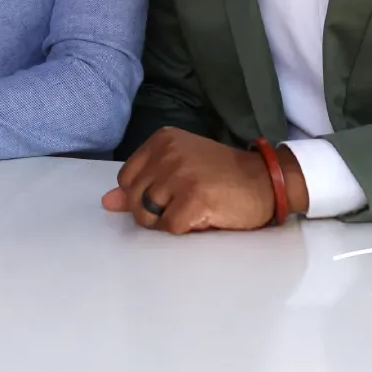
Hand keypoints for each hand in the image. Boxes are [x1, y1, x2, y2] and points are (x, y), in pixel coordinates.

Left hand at [100, 127, 305, 233]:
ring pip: (148, 215)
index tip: (166, 197)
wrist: (265, 181)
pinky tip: (202, 217)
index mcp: (161, 141)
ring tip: (191, 211)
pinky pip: (170, 227)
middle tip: (181, 207)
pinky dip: (184, 230)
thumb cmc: (220, 176)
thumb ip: (143, 182)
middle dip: (152, 213)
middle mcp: (167, 152)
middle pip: (134, 198)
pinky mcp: (194, 198)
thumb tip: (107, 203)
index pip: (126, 178)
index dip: (142, 196)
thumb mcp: (179, 169)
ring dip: (168, 223)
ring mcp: (180, 174)